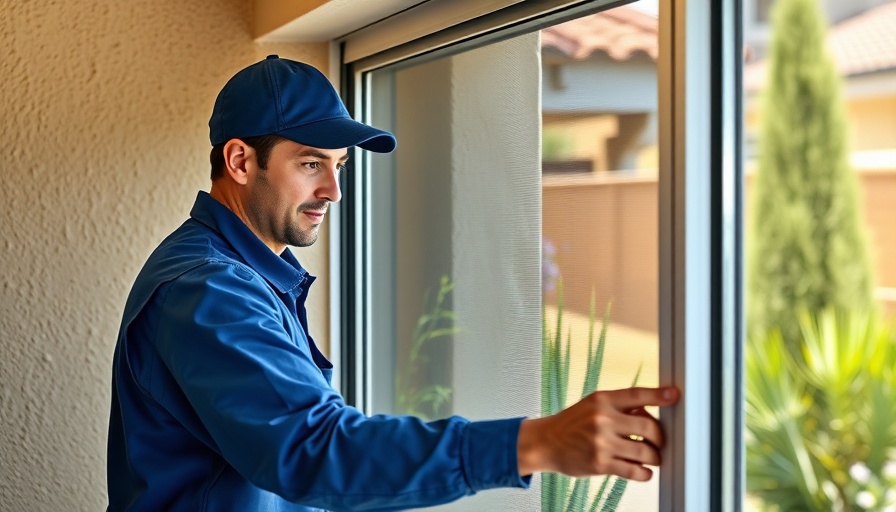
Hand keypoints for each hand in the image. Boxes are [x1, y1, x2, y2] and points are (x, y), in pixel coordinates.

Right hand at [517, 386, 678, 480]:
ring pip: (645, 451)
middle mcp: (603, 419)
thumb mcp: (593, 405)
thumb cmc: (572, 423)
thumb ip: (619, 407)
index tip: (674, 395)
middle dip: (659, 437)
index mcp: (602, 400)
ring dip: (654, 457)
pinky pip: (634, 471)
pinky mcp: (600, 464)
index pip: (637, 395)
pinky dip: (644, 473)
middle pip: (649, 427)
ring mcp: (602, 442)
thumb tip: (650, 413)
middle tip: (658, 442)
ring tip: (651, 457)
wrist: (546, 443)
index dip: (659, 395)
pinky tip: (643, 471)